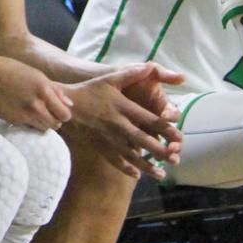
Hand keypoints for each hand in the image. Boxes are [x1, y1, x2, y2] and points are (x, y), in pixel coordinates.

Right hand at [0, 46, 73, 130]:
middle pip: (56, 124)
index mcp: (44, 89)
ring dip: (42, 123)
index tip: (58, 110)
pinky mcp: (14, 121)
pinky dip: (29, 124)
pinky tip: (23, 113)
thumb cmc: (11, 70)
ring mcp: (25, 115)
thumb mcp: (37, 74)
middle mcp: (36, 105)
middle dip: (54, 120)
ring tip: (35, 113)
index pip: (65, 114)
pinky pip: (29, 128)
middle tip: (47, 112)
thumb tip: (69, 104)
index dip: (64, 114)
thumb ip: (55, 90)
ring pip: (43, 128)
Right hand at [65, 62, 184, 178]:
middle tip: (175, 157)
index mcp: (123, 108)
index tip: (179, 136)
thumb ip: (131, 73)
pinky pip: (115, 160)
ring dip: (147, 165)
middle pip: (143, 140)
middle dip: (161, 150)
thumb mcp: (110, 79)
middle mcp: (118, 125)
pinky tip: (137, 175)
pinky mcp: (99, 146)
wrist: (63, 106)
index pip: (149, 120)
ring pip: (131, 155)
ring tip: (161, 174)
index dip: (166, 128)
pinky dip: (127, 169)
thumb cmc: (88, 91)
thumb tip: (151, 66)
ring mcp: (108, 138)